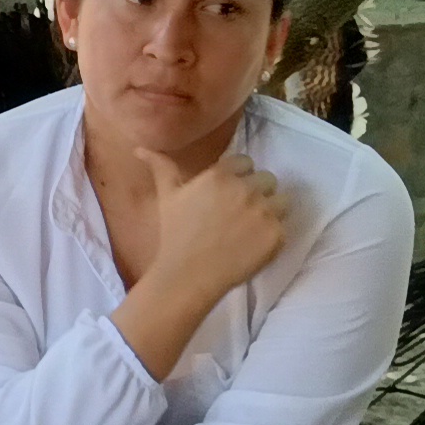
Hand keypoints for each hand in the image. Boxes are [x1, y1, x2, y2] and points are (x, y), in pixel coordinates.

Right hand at [142, 147, 289, 291]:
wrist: (188, 275)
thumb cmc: (175, 234)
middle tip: (242, 213)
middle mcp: (246, 188)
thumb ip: (161, 167)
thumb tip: (140, 148)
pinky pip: (284, 227)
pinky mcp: (276, 235)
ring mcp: (264, 212)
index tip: (230, 194)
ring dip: (271, 210)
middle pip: (267, 179)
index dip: (240, 177)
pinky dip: (272, 235)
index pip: (246, 162)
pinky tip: (254, 245)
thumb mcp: (167, 196)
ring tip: (253, 228)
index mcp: (221, 175)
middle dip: (258, 192)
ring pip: (281, 201)